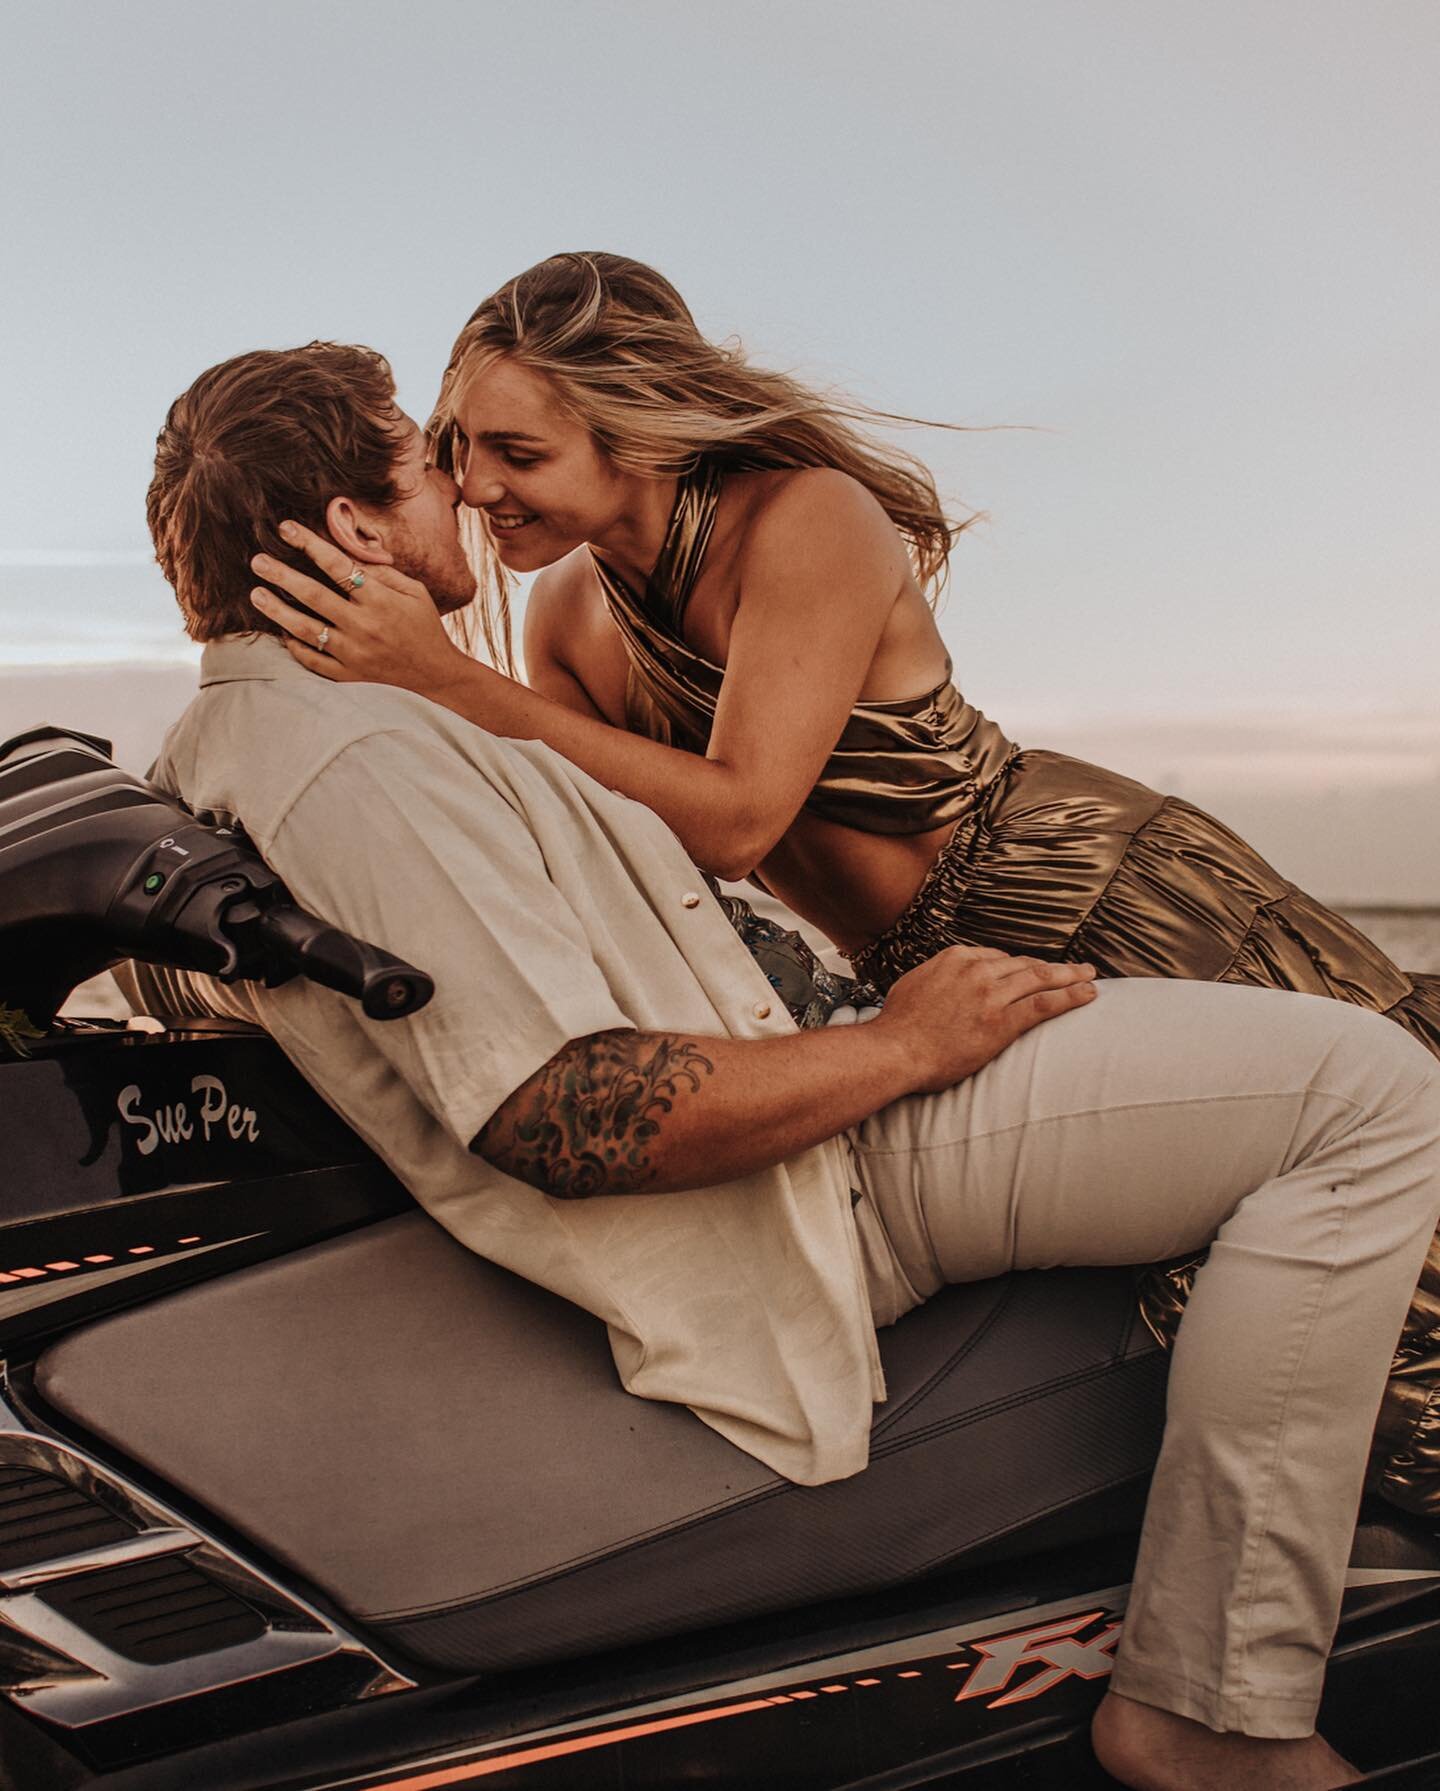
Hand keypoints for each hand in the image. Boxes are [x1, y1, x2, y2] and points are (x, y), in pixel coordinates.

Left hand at [248, 521, 466, 697]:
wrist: (436, 678)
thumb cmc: (424, 628)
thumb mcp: (414, 593)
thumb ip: (382, 573)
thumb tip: (348, 553)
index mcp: (380, 600)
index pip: (337, 565)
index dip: (309, 544)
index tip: (285, 528)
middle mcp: (363, 626)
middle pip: (313, 595)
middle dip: (281, 574)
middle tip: (257, 560)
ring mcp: (353, 654)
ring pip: (305, 629)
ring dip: (277, 610)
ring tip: (256, 594)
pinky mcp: (347, 676)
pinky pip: (312, 659)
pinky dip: (294, 645)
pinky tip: (282, 631)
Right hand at [874, 945, 1097, 1093]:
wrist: (895, 1050)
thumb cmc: (898, 1026)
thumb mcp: (913, 985)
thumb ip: (937, 977)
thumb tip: (943, 980)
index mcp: (956, 959)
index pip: (998, 957)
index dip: (1021, 965)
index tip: (1035, 971)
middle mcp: (977, 970)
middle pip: (1024, 964)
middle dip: (1053, 966)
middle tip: (1077, 968)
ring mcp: (992, 994)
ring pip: (1041, 978)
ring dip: (1071, 976)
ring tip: (1090, 977)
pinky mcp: (1003, 1020)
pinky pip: (1045, 1004)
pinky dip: (1071, 996)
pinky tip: (1088, 994)